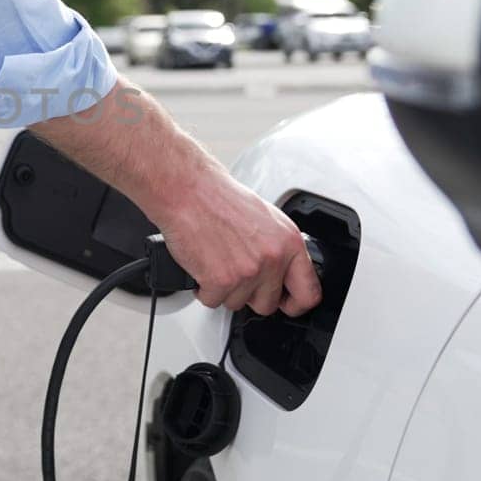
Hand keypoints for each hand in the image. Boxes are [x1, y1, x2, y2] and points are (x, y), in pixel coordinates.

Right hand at [29, 77, 321, 316]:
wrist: (171, 176)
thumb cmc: (202, 186)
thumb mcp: (249, 211)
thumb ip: (266, 241)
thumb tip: (276, 271)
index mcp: (284, 233)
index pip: (310, 286)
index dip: (296, 299)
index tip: (288, 302)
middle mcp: (273, 251)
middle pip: (269, 301)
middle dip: (246, 289)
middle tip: (227, 261)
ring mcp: (250, 267)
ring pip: (239, 303)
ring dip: (219, 285)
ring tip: (208, 251)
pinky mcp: (223, 278)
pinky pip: (213, 303)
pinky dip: (199, 286)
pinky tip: (194, 256)